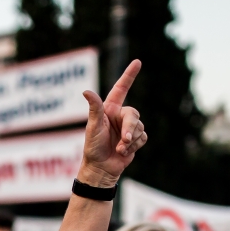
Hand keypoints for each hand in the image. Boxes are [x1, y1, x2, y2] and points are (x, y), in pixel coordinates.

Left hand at [79, 59, 146, 186]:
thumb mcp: (93, 127)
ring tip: (119, 148)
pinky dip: (134, 146)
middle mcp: (120, 116)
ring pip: (140, 127)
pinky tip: (124, 152)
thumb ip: (94, 109)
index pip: (121, 88)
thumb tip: (86, 91)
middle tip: (124, 139)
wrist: (101, 169)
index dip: (129, 75)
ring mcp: (128, 128)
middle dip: (130, 127)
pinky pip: (143, 138)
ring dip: (130, 140)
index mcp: (109, 109)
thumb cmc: (93, 147)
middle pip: (134, 114)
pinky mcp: (135, 139)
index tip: (138, 62)